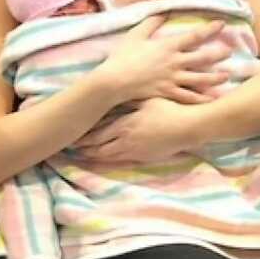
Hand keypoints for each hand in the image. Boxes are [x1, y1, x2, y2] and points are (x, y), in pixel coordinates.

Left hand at [76, 98, 194, 164]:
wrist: (188, 127)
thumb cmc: (169, 109)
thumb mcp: (146, 100)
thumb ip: (129, 101)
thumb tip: (113, 97)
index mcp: (125, 124)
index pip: (98, 133)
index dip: (84, 137)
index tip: (72, 137)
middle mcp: (126, 140)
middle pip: (99, 147)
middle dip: (84, 149)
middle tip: (71, 149)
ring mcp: (134, 151)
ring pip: (108, 157)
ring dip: (94, 157)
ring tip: (82, 157)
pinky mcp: (143, 157)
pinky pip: (121, 161)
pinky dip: (109, 161)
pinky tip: (104, 160)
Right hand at [95, 16, 228, 105]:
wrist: (115, 81)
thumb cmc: (122, 56)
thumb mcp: (136, 34)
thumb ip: (151, 22)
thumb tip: (164, 11)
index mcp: (168, 46)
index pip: (194, 36)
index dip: (209, 30)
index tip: (222, 24)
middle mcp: (174, 62)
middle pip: (202, 58)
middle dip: (218, 54)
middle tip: (231, 52)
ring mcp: (172, 79)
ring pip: (199, 79)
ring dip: (215, 77)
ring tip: (227, 76)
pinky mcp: (168, 93)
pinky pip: (188, 97)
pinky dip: (201, 99)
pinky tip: (211, 100)